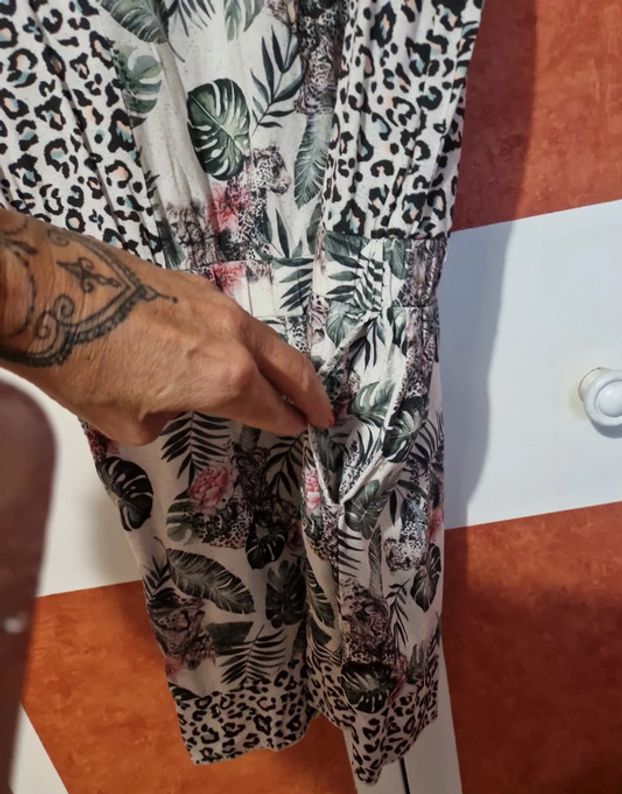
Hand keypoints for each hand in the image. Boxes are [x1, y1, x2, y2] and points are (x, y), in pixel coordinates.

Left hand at [0, 211, 331, 443]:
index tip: (302, 430)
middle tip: (323, 412)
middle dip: (310, 393)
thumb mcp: (130, 421)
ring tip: (289, 382)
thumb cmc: (83, 366)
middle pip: (290, 367)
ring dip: (282, 364)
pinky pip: (236, 320)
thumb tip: (176, 397)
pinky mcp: (192, 283)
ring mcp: (216, 303)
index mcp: (226, 378)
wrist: (47, 292)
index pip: (272, 408)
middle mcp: (233, 337)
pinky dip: (249, 342)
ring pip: (266, 339)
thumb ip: (173, 413)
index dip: (289, 423)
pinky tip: (240, 351)